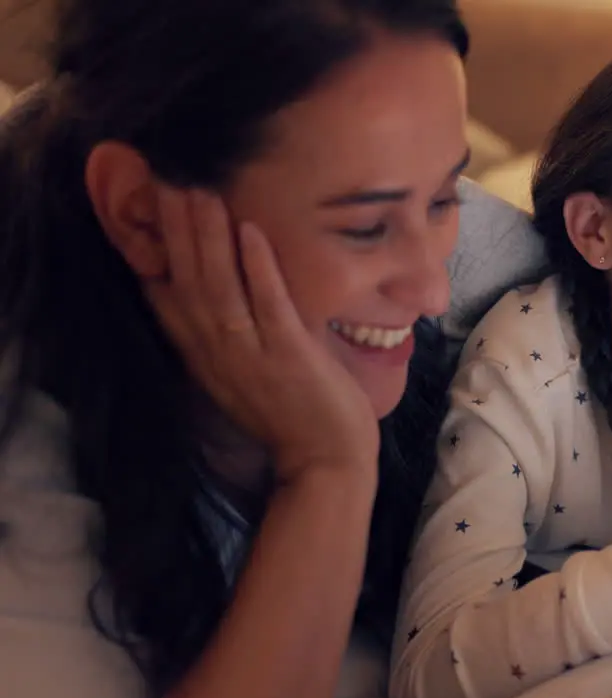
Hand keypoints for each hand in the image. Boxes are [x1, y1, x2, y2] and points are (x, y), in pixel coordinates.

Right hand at [144, 188, 379, 482]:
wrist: (327, 462)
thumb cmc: (296, 414)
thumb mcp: (250, 370)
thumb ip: (235, 334)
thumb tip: (235, 287)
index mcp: (207, 356)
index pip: (167, 298)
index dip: (154, 251)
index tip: (145, 206)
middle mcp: (219, 354)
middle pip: (187, 283)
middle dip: (176, 231)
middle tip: (167, 180)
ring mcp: (252, 355)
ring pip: (219, 289)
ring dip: (208, 239)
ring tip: (200, 193)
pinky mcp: (289, 357)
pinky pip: (269, 305)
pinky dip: (259, 268)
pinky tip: (250, 231)